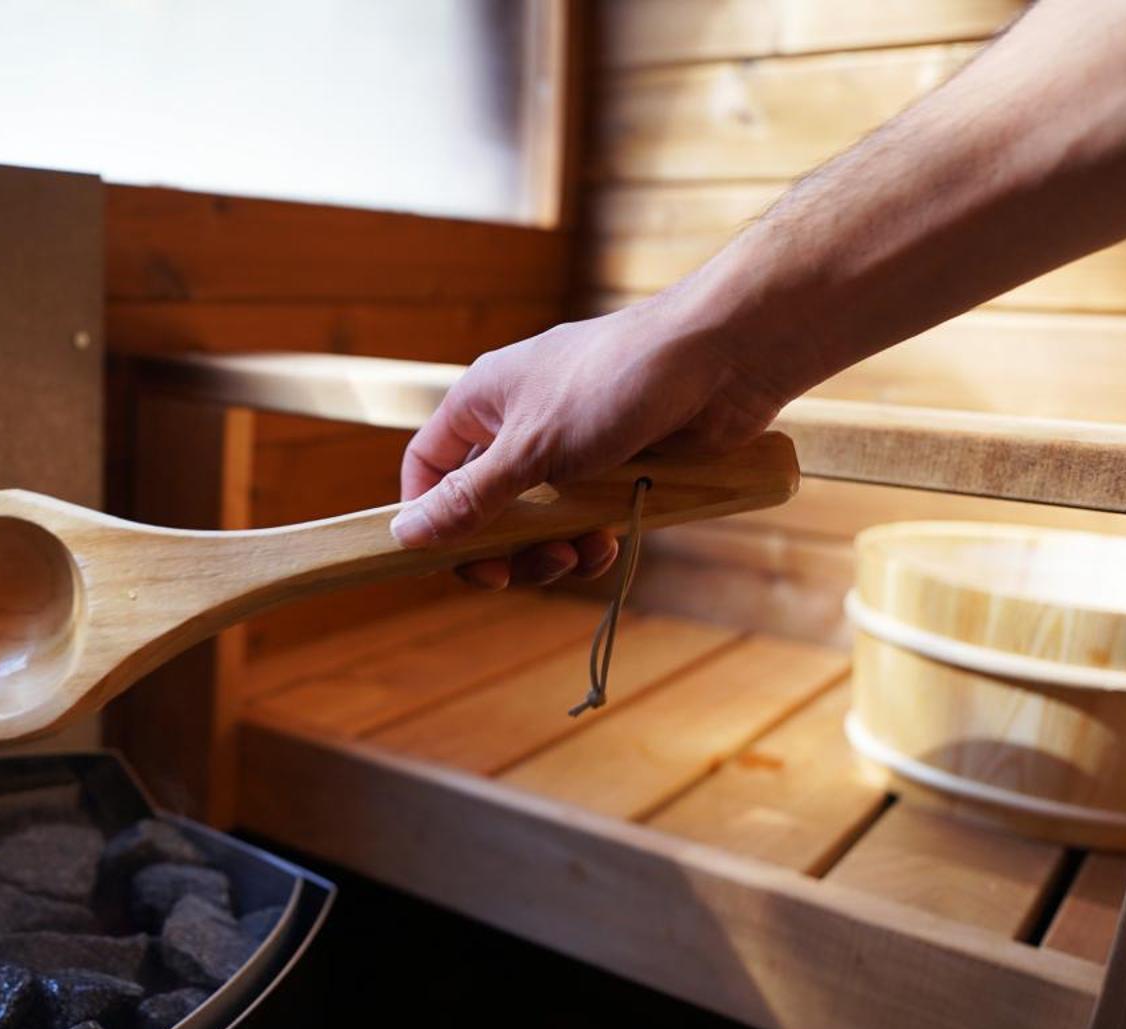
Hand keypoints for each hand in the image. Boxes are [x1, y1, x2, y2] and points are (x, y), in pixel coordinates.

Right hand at [393, 289, 791, 589]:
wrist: (722, 359)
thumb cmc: (615, 383)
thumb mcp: (530, 449)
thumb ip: (468, 498)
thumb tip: (403, 534)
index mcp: (483, 402)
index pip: (429, 466)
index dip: (429, 514)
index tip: (447, 557)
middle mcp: (521, 423)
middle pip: (484, 506)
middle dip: (501, 546)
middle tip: (520, 573)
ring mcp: (571, 448)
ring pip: (538, 521)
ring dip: (551, 550)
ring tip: (579, 553)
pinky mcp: (617, 468)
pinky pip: (586, 520)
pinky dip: (592, 539)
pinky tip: (611, 542)